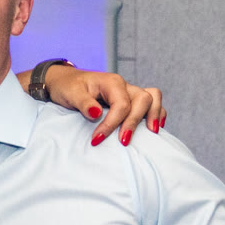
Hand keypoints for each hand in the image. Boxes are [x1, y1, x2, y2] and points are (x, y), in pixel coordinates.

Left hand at [41, 65, 164, 145]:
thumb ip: (83, 103)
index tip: (97, 139)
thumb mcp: (71, 94)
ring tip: (151, 133)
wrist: (67, 81)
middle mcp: (125, 86)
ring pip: (153, 98)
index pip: (121, 104)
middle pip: (142, 100)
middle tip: (122, 142)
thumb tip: (96, 113)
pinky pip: (152, 103)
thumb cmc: (69, 87)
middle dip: (134, 122)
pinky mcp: (131, 100)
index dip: (111, 124)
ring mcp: (130, 92)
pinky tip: (153, 128)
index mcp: (111, 82)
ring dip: (153, 115)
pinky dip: (157, 113)